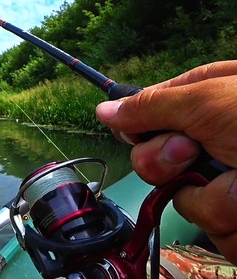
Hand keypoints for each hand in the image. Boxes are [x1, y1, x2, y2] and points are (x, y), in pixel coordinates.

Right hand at [96, 60, 236, 264]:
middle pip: (152, 160)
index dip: (139, 128)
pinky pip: (213, 227)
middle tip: (193, 152)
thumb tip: (104, 110)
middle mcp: (211, 141)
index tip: (138, 132)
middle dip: (166, 161)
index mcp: (205, 102)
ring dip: (209, 194)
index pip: (148, 115)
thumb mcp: (209, 100)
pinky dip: (232, 217)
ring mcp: (224, 181)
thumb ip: (151, 106)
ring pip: (180, 199)